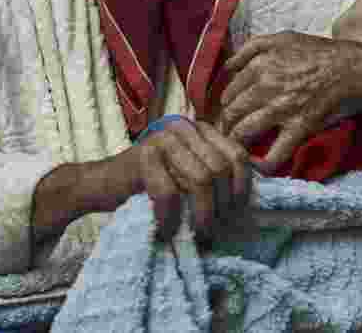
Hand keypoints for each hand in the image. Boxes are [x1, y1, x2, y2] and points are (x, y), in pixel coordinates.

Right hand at [32, 121, 251, 243]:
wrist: (103, 183)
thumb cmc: (152, 185)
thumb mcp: (190, 174)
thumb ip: (217, 174)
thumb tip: (258, 195)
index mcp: (200, 130)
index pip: (238, 155)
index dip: (241, 188)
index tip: (233, 214)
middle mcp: (184, 127)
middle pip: (221, 169)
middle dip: (220, 207)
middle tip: (211, 231)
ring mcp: (162, 139)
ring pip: (201, 180)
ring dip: (201, 216)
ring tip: (195, 234)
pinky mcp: (143, 156)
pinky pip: (169, 193)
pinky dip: (171, 218)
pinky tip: (167, 229)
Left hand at [217, 31, 361, 173]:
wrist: (351, 68)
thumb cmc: (316, 51)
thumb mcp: (280, 38)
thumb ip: (250, 48)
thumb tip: (227, 66)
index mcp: (259, 66)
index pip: (228, 92)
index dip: (223, 105)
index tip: (226, 112)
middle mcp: (266, 88)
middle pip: (231, 113)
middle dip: (224, 125)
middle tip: (225, 131)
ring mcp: (282, 109)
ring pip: (244, 131)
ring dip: (235, 141)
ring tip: (235, 146)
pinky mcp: (300, 127)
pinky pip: (276, 152)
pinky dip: (264, 163)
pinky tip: (257, 165)